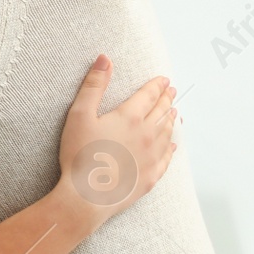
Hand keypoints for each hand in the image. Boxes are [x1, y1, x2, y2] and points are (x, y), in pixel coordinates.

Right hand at [55, 55, 177, 225]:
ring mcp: (152, 156)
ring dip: (171, 120)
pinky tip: (173, 145)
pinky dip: (171, 148)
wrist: (87, 195)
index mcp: (130, 117)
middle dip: (167, 99)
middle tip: (172, 91)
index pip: (148, 96)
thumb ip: (93, 86)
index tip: (164, 79)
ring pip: (167, 133)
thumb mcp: (79, 114)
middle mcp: (147, 134)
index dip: (156, 85)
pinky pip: (167, 158)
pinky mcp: (151, 176)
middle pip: (161, 112)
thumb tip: (105, 59)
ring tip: (174, 112)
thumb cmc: (80, 154)